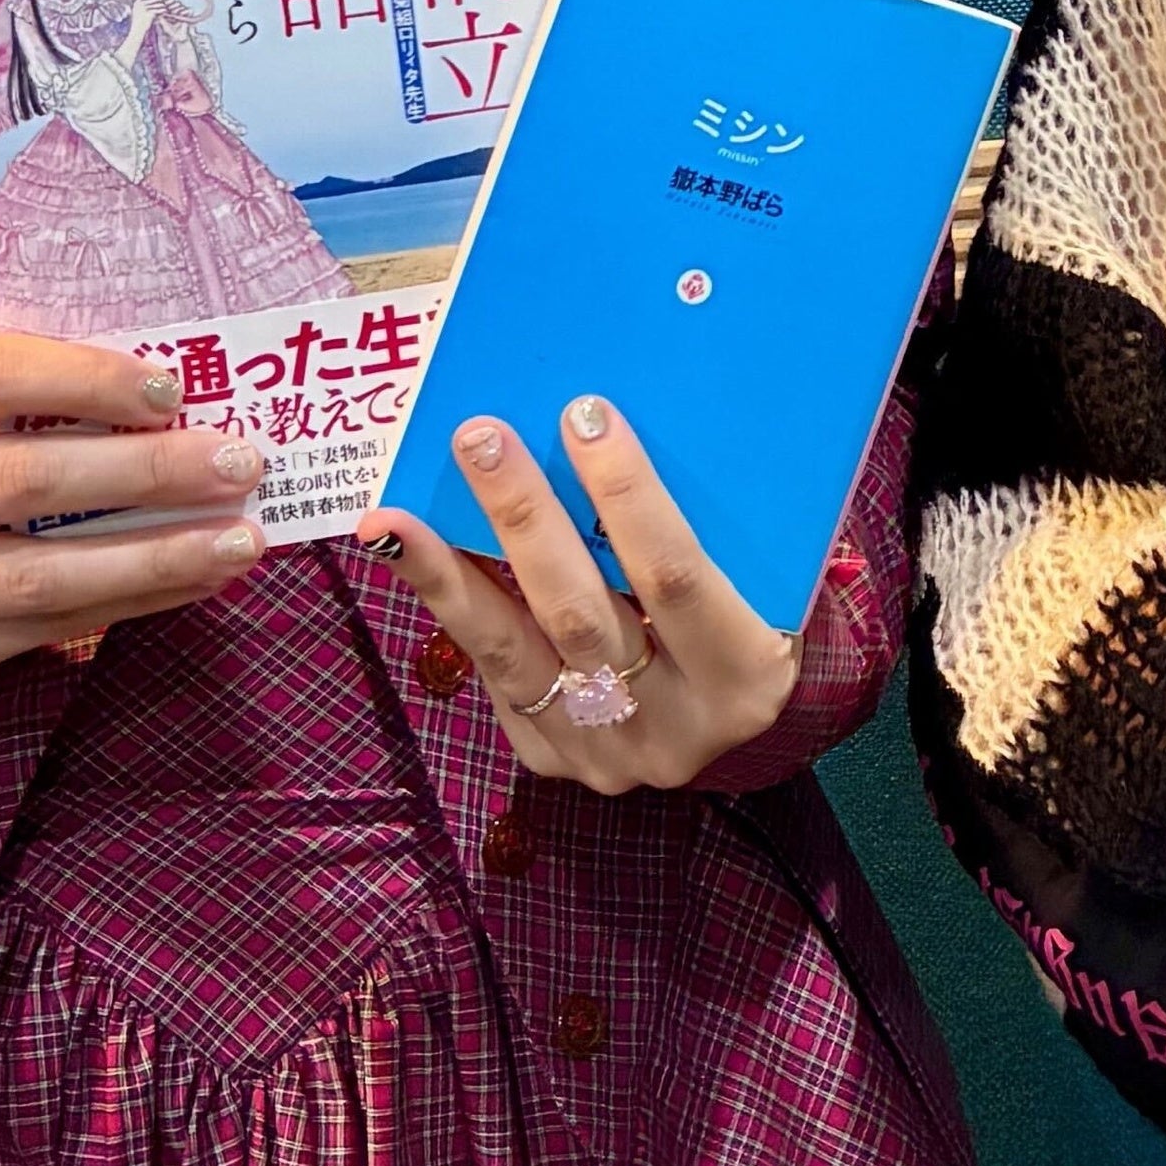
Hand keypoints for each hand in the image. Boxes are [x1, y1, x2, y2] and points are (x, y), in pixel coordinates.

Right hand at [0, 331, 265, 689]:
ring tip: (241, 540)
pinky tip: (196, 579)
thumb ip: (25, 396)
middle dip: (146, 473)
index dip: (86, 378)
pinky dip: (134, 600)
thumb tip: (173, 404)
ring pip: (42, 575)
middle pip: (23, 480)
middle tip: (240, 462)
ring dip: (159, 557)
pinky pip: (47, 629)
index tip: (172, 389)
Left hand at [356, 396, 801, 792]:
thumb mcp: (769, 571)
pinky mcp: (550, 754)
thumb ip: (724, 518)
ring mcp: (607, 752)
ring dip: (450, 570)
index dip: (628, 495)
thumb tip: (642, 412)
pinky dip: (450, 604)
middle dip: (525, 517)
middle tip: (482, 436)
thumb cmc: (754, 606)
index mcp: (748, 675)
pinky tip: (411, 552)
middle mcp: (676, 726)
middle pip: (580, 611)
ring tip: (396, 513)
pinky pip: (492, 670)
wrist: (731, 709)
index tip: (585, 414)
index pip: (676, 577)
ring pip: (514, 651)